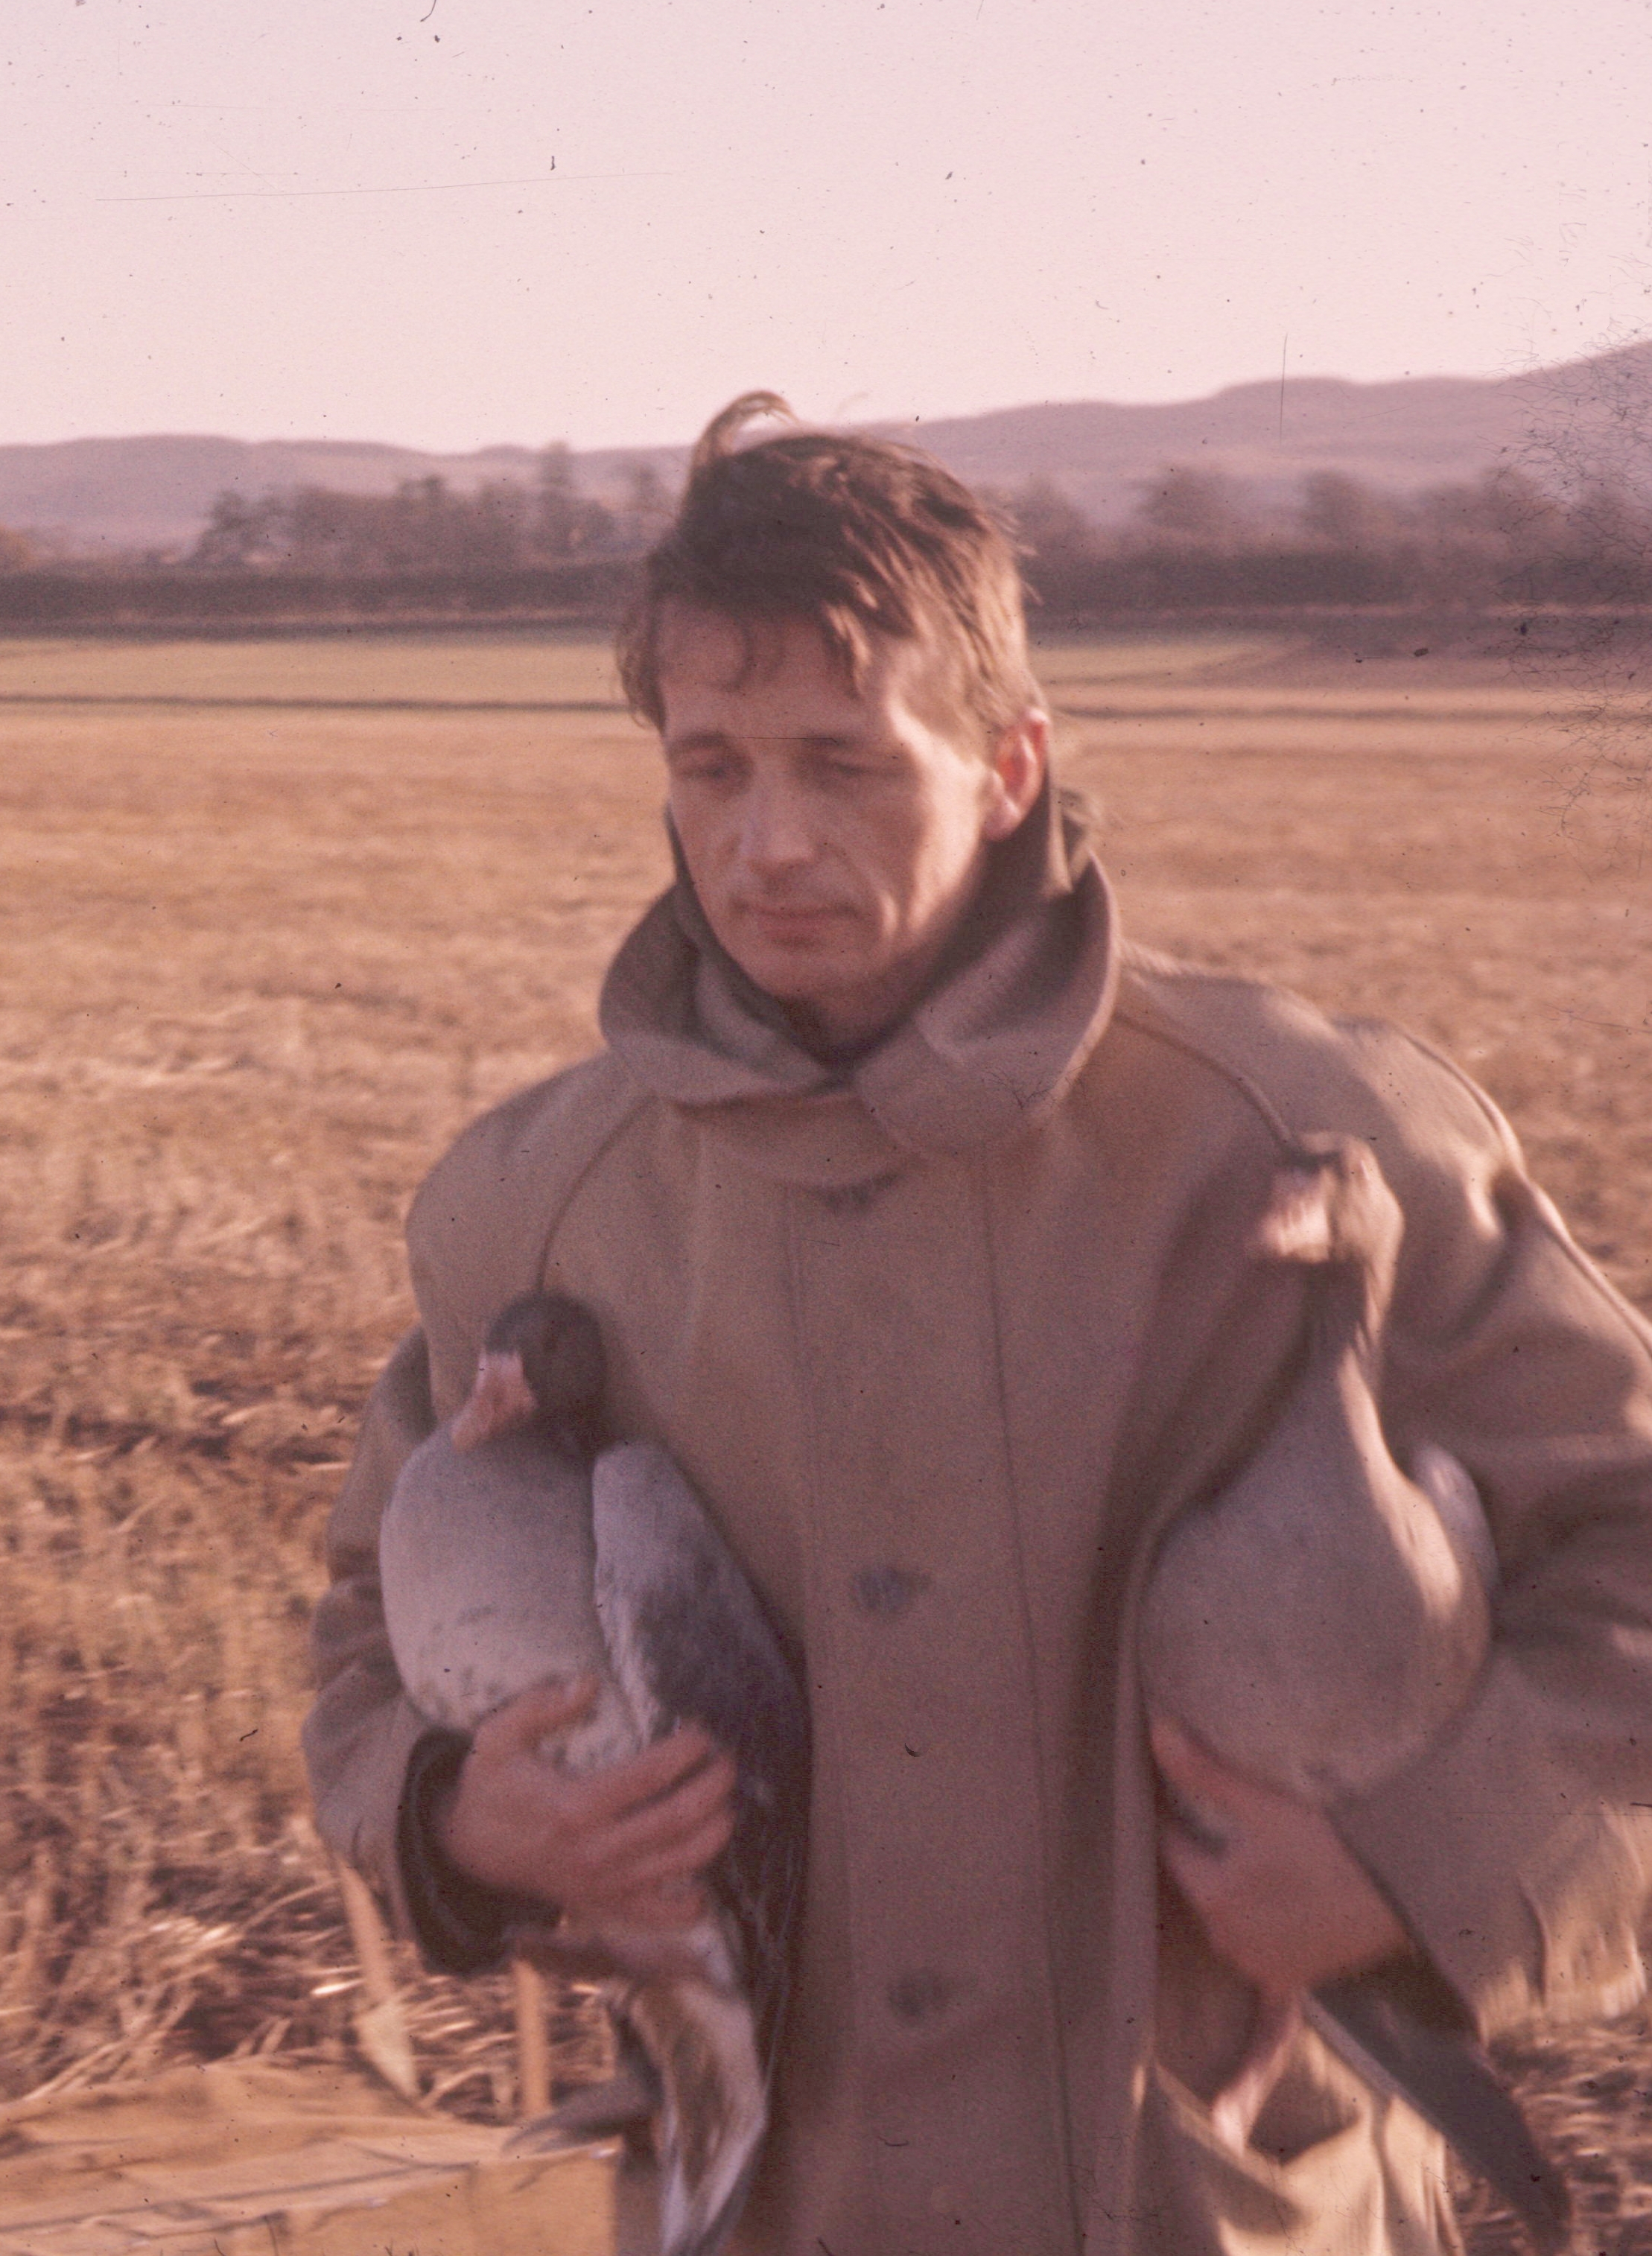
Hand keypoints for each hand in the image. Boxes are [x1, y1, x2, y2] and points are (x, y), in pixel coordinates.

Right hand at [438, 1677, 736, 1928]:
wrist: (468, 1851)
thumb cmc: (491, 1788)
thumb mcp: (498, 1737)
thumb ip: (539, 1706)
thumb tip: (588, 1683)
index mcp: (575, 1806)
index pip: (648, 1777)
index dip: (685, 1752)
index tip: (702, 1733)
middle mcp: (596, 1851)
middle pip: (676, 1821)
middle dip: (713, 1788)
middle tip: (727, 1763)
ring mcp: (604, 1885)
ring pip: (680, 1865)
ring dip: (715, 1833)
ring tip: (727, 1804)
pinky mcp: (606, 1907)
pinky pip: (660, 1915)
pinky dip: (692, 1904)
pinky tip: (706, 1880)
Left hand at [1152, 1718, 1411, 1993]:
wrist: (1407, 1896)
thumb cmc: (1332, 1846)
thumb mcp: (1263, 1802)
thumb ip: (1203, 1771)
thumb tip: (1156, 1732)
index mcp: (1213, 1899)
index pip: (1170, 1846)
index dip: (1170, 1813)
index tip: (1173, 1788)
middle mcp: (1229, 1942)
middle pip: (1198, 1884)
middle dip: (1200, 1852)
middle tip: (1207, 1815)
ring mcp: (1263, 1965)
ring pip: (1228, 1917)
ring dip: (1229, 1890)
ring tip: (1241, 1852)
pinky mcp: (1296, 1976)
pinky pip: (1261, 1949)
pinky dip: (1260, 1925)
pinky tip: (1272, 1903)